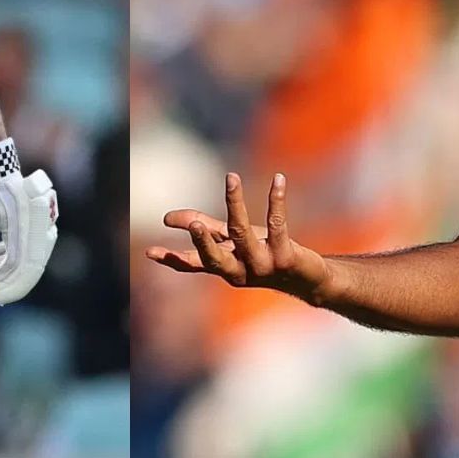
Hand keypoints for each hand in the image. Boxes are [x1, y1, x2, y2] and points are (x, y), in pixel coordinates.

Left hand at [0, 139, 59, 304]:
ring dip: (12, 271)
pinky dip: (13, 259)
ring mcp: (42, 230)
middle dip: (13, 283)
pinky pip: (31, 251)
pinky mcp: (38, 229)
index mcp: (28, 226)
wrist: (4, 173)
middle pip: (31, 267)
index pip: (25, 264)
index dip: (13, 284)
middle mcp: (39, 229)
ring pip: (31, 261)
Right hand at [150, 172, 332, 302]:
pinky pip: (278, 224)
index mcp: (224, 267)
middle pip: (216, 259)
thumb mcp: (233, 242)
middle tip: (194, 225)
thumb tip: (168, 218)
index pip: (193, 264)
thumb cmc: (265, 255)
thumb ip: (206, 229)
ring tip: (231, 179)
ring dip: (236, 204)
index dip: (172, 258)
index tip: (150, 252)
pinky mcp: (286, 256)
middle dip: (204, 242)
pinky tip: (278, 179)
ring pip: (244, 233)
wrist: (308, 278)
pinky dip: (276, 199)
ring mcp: (263, 265)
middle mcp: (240, 270)